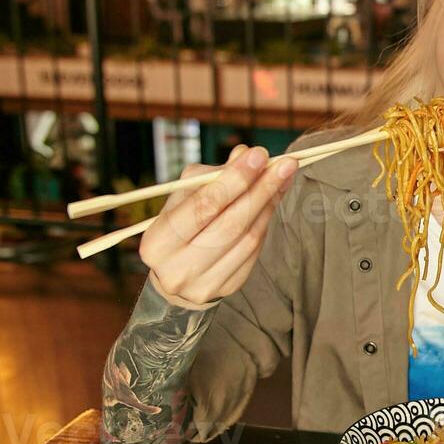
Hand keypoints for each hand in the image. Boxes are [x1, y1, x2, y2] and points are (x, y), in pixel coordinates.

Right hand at [139, 145, 297, 305]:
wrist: (176, 273)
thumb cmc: (180, 226)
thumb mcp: (184, 197)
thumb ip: (212, 176)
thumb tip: (244, 154)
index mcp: (159, 242)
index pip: (203, 206)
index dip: (234, 180)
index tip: (259, 155)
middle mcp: (178, 268)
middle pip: (231, 224)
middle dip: (260, 190)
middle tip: (285, 164)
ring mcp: (204, 284)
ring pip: (248, 238)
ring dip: (269, 204)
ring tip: (284, 177)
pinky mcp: (227, 288)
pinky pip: (254, 251)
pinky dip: (266, 222)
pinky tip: (273, 201)